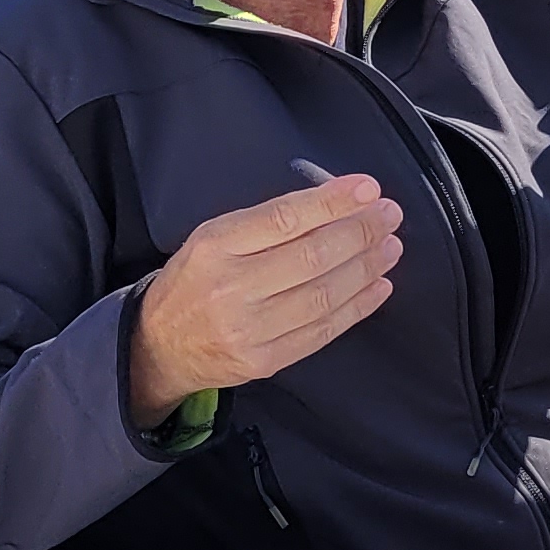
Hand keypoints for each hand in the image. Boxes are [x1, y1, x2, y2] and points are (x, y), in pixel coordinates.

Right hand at [127, 173, 401, 424]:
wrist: (160, 346)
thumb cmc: (194, 281)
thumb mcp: (213, 237)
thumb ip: (265, 223)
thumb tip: (335, 205)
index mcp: (215, 246)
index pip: (284, 219)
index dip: (332, 203)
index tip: (369, 189)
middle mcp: (231, 287)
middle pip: (311, 256)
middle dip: (359, 233)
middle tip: (389, 216)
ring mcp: (249, 329)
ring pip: (323, 295)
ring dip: (365, 268)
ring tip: (389, 247)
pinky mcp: (265, 361)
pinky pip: (322, 331)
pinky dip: (357, 307)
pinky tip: (378, 286)